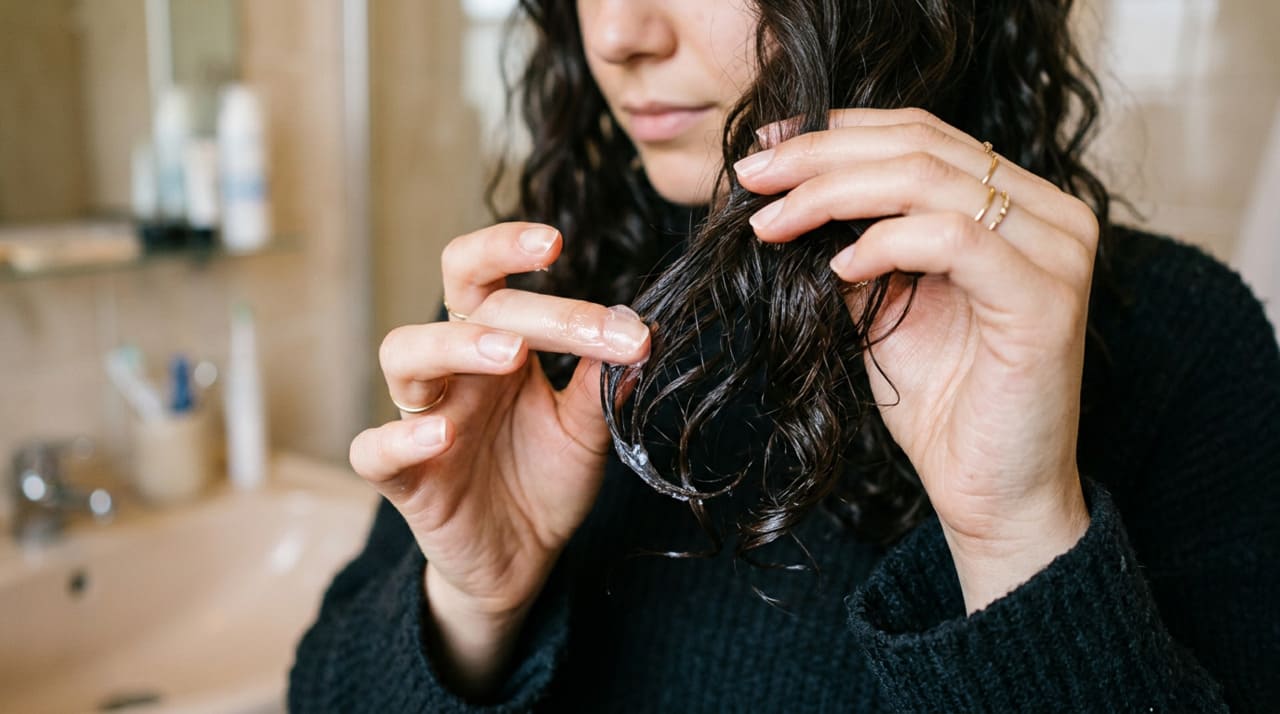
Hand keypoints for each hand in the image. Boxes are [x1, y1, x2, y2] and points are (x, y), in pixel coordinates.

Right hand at [348, 222, 649, 693]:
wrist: (523, 558)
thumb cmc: (546, 479)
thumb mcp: (587, 430)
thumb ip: (602, 383)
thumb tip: (644, 329)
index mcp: (496, 347)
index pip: (492, 281)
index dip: (511, 249)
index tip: (560, 243)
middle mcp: (454, 371)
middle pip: (458, 304)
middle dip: (512, 294)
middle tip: (574, 309)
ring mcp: (421, 419)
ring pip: (403, 355)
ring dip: (454, 345)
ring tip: (510, 355)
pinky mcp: (403, 479)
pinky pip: (374, 449)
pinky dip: (400, 436)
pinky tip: (441, 433)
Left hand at [737, 108, 1094, 611]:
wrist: (991, 492)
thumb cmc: (943, 404)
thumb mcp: (883, 305)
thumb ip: (854, 243)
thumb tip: (784, 191)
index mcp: (1018, 203)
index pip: (921, 133)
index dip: (836, 131)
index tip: (763, 147)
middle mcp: (1050, 213)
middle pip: (920, 145)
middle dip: (820, 155)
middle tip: (750, 174)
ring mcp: (1056, 252)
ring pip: (931, 180)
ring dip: (833, 193)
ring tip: (772, 222)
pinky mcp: (1046, 298)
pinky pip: (954, 238)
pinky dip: (885, 243)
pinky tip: (838, 267)